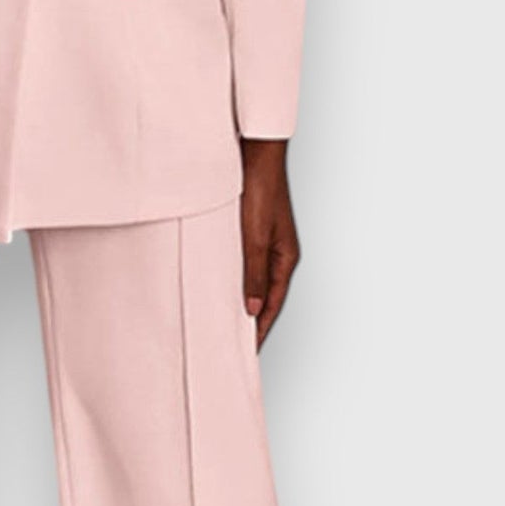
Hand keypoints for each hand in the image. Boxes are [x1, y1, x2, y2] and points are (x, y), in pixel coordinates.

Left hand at [239, 137, 299, 349]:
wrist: (256, 156)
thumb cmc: (261, 192)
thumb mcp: (255, 237)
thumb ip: (254, 273)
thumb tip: (252, 308)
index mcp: (285, 259)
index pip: (273, 304)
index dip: (259, 327)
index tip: (246, 349)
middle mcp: (278, 254)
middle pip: (264, 295)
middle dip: (251, 318)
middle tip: (232, 341)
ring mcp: (265, 243)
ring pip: (253, 279)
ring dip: (241, 298)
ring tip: (223, 319)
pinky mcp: (252, 231)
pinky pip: (244, 263)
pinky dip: (234, 278)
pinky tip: (219, 284)